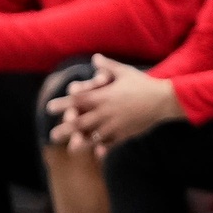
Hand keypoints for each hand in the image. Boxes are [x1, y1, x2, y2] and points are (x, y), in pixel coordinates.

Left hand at [46, 54, 182, 150]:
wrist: (163, 100)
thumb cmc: (143, 84)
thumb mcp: (124, 72)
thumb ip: (108, 66)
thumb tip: (95, 58)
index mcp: (104, 96)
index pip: (78, 101)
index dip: (63, 104)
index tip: (50, 108)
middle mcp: (106, 112)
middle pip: (81, 122)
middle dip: (65, 129)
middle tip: (53, 136)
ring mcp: (115, 124)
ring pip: (94, 136)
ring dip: (81, 142)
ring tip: (71, 148)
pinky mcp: (126, 132)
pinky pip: (112, 142)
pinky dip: (104, 148)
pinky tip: (97, 154)